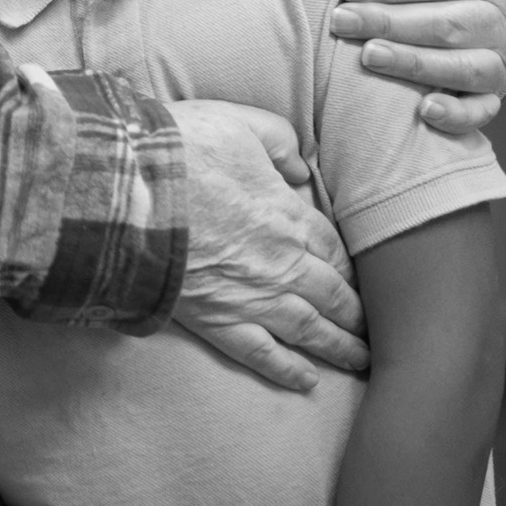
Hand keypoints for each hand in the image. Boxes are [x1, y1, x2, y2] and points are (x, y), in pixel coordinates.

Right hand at [168, 99, 366, 391]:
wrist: (129, 191)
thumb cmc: (182, 150)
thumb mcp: (241, 122)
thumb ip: (279, 140)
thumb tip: (300, 167)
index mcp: (289, 215)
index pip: (334, 249)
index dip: (351, 267)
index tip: (363, 280)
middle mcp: (282, 263)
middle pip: (333, 295)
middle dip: (357, 316)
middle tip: (375, 332)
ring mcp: (252, 296)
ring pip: (309, 329)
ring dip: (339, 348)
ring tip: (360, 362)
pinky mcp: (218, 319)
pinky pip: (262, 353)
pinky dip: (287, 371)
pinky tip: (307, 382)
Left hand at [330, 0, 505, 133]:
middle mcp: (500, 15)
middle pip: (449, 24)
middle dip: (391, 23)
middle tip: (342, 21)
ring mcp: (498, 54)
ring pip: (466, 67)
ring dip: (415, 64)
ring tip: (369, 57)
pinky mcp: (492, 88)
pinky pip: (483, 108)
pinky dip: (459, 115)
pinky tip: (424, 112)